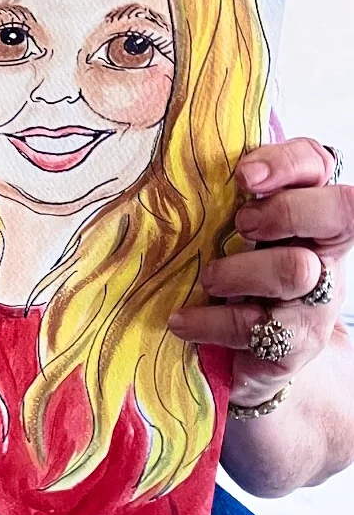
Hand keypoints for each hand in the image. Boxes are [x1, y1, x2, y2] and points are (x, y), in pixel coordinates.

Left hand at [168, 138, 350, 405]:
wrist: (256, 360)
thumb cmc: (238, 276)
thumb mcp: (233, 230)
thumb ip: (225, 195)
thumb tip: (177, 155)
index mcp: (308, 210)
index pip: (318, 163)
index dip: (286, 162)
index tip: (243, 176)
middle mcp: (325, 251)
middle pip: (339, 210)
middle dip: (284, 211)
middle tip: (241, 225)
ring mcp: (318, 300)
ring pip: (297, 269)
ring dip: (239, 270)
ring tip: (208, 278)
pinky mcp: (296, 345)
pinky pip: (258, 325)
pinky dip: (210, 321)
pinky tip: (182, 319)